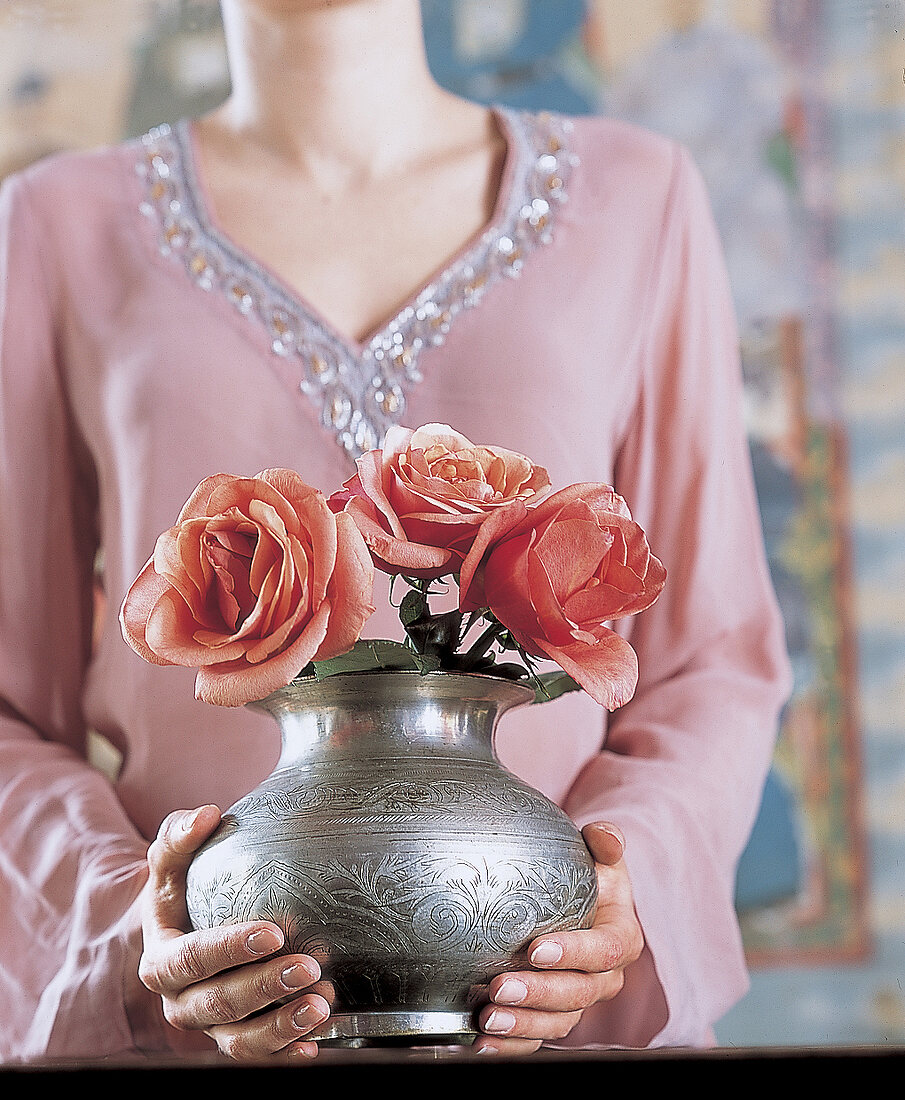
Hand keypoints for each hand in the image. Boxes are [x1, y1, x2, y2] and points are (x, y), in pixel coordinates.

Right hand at [138, 805, 330, 1062]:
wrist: (183, 932)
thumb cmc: (183, 889)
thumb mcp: (171, 862)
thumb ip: (179, 834)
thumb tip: (206, 813)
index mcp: (162, 961)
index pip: (192, 959)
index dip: (230, 949)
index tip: (273, 932)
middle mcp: (182, 1002)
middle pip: (218, 1005)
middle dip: (264, 988)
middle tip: (309, 966)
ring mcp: (210, 1027)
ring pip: (239, 1041)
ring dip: (281, 1028)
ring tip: (321, 1005)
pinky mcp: (238, 1039)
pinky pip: (259, 1056)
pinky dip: (286, 1053)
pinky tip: (318, 1042)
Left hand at [473, 821, 642, 1054]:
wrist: (576, 899)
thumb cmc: (587, 874)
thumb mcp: (600, 854)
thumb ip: (605, 842)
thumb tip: (605, 836)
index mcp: (621, 938)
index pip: (605, 951)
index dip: (574, 953)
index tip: (536, 949)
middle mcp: (604, 978)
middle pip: (578, 994)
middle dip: (538, 994)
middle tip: (500, 986)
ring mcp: (578, 1002)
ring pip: (557, 1023)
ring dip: (523, 1025)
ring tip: (487, 1019)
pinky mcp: (551, 1017)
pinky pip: (536, 1040)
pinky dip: (511, 1047)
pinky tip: (479, 1044)